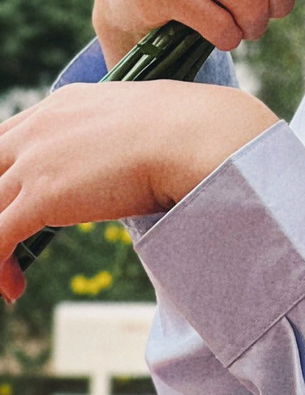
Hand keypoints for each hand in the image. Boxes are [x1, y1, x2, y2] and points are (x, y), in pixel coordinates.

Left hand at [0, 81, 277, 301]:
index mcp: (61, 105)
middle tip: (8, 244)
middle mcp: (39, 128)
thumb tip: (132, 157)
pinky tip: (14, 288)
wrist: (196, 135)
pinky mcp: (41, 197)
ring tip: (9, 280)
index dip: (2, 178)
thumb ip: (117, 137)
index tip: (14, 211)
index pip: (5, 140)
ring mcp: (36, 161)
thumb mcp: (138, 121)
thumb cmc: (189, 129)